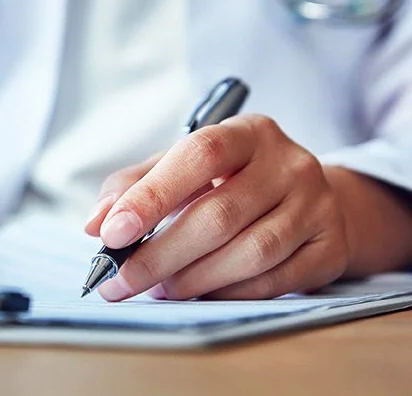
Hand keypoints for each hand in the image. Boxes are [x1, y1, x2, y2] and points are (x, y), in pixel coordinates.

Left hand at [85, 115, 349, 300]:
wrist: (305, 198)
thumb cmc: (227, 181)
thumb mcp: (179, 167)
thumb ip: (132, 187)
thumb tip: (96, 224)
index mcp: (247, 132)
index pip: (200, 155)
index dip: (153, 195)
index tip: (111, 234)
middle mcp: (289, 163)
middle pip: (221, 214)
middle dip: (159, 255)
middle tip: (120, 281)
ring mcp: (317, 205)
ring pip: (251, 253)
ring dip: (193, 279)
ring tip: (157, 290)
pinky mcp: (330, 247)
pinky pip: (274, 281)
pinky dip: (228, 292)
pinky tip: (199, 293)